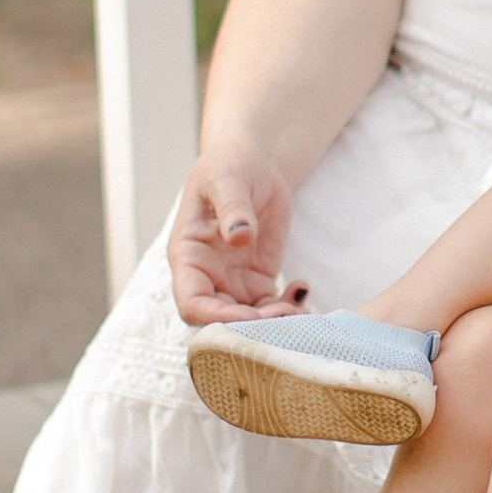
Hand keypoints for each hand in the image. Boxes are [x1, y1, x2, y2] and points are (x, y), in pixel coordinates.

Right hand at [168, 140, 304, 324]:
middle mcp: (206, 277)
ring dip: (274, 323)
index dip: (217, 320)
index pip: (192, 304)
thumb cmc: (228, 167)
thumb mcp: (228, 180)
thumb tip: (239, 236)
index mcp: (188, 257)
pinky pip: (270, 309)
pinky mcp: (258, 281)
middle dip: (254, 328)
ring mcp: (232, 282)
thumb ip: (233, 209)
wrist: (252, 165)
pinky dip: (288, 308)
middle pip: (222, 322)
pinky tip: (302, 288)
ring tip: (300, 308)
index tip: (252, 316)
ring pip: (249, 322)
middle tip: (287, 316)